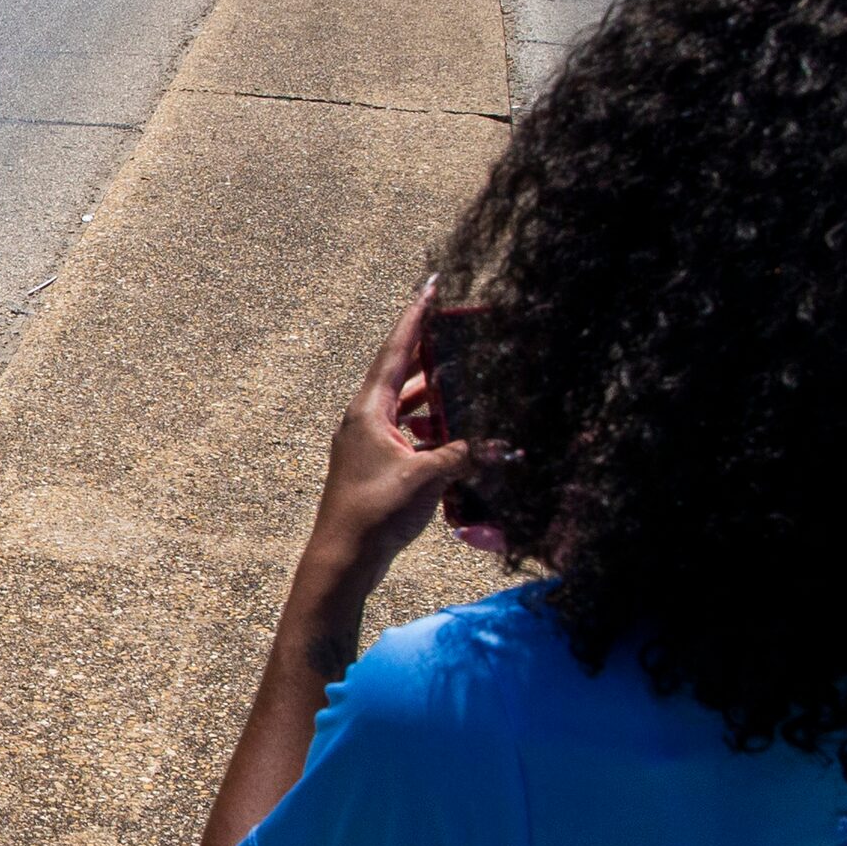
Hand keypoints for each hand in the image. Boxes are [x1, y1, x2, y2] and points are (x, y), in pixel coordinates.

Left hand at [304, 282, 473, 601]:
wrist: (344, 557)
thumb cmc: (374, 512)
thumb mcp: (426, 478)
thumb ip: (465, 455)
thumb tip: (502, 446)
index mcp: (369, 411)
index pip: (396, 352)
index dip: (415, 318)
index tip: (429, 287)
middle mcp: (367, 421)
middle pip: (405, 376)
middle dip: (434, 356)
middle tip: (462, 332)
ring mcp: (371, 444)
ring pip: (412, 410)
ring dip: (441, 400)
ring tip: (473, 385)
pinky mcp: (380, 467)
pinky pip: (414, 438)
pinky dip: (438, 434)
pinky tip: (465, 438)